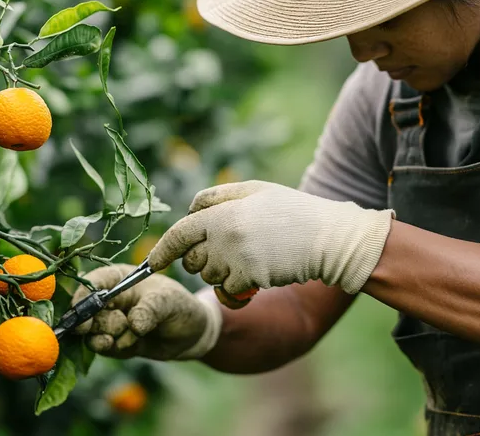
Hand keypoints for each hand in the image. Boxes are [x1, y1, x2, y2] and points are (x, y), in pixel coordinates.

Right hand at [71, 265, 221, 360]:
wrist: (193, 334)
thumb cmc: (181, 307)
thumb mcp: (172, 301)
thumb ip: (152, 309)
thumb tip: (132, 324)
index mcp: (120, 278)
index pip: (94, 281)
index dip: (83, 294)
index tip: (82, 309)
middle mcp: (110, 299)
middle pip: (86, 309)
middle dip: (97, 321)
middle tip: (121, 325)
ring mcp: (110, 322)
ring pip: (90, 331)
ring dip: (104, 336)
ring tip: (128, 336)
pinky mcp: (114, 343)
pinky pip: (101, 347)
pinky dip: (109, 348)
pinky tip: (125, 345)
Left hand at [147, 180, 393, 294]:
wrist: (327, 238)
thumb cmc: (290, 211)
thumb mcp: (255, 191)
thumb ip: (218, 197)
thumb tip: (189, 210)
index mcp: (222, 214)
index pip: (179, 235)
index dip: (163, 250)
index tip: (152, 262)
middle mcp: (224, 238)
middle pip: (191, 259)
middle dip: (200, 258)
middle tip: (226, 248)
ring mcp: (237, 261)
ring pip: (210, 275)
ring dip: (222, 270)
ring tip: (249, 254)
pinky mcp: (251, 280)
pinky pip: (230, 289)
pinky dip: (239, 284)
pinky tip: (260, 268)